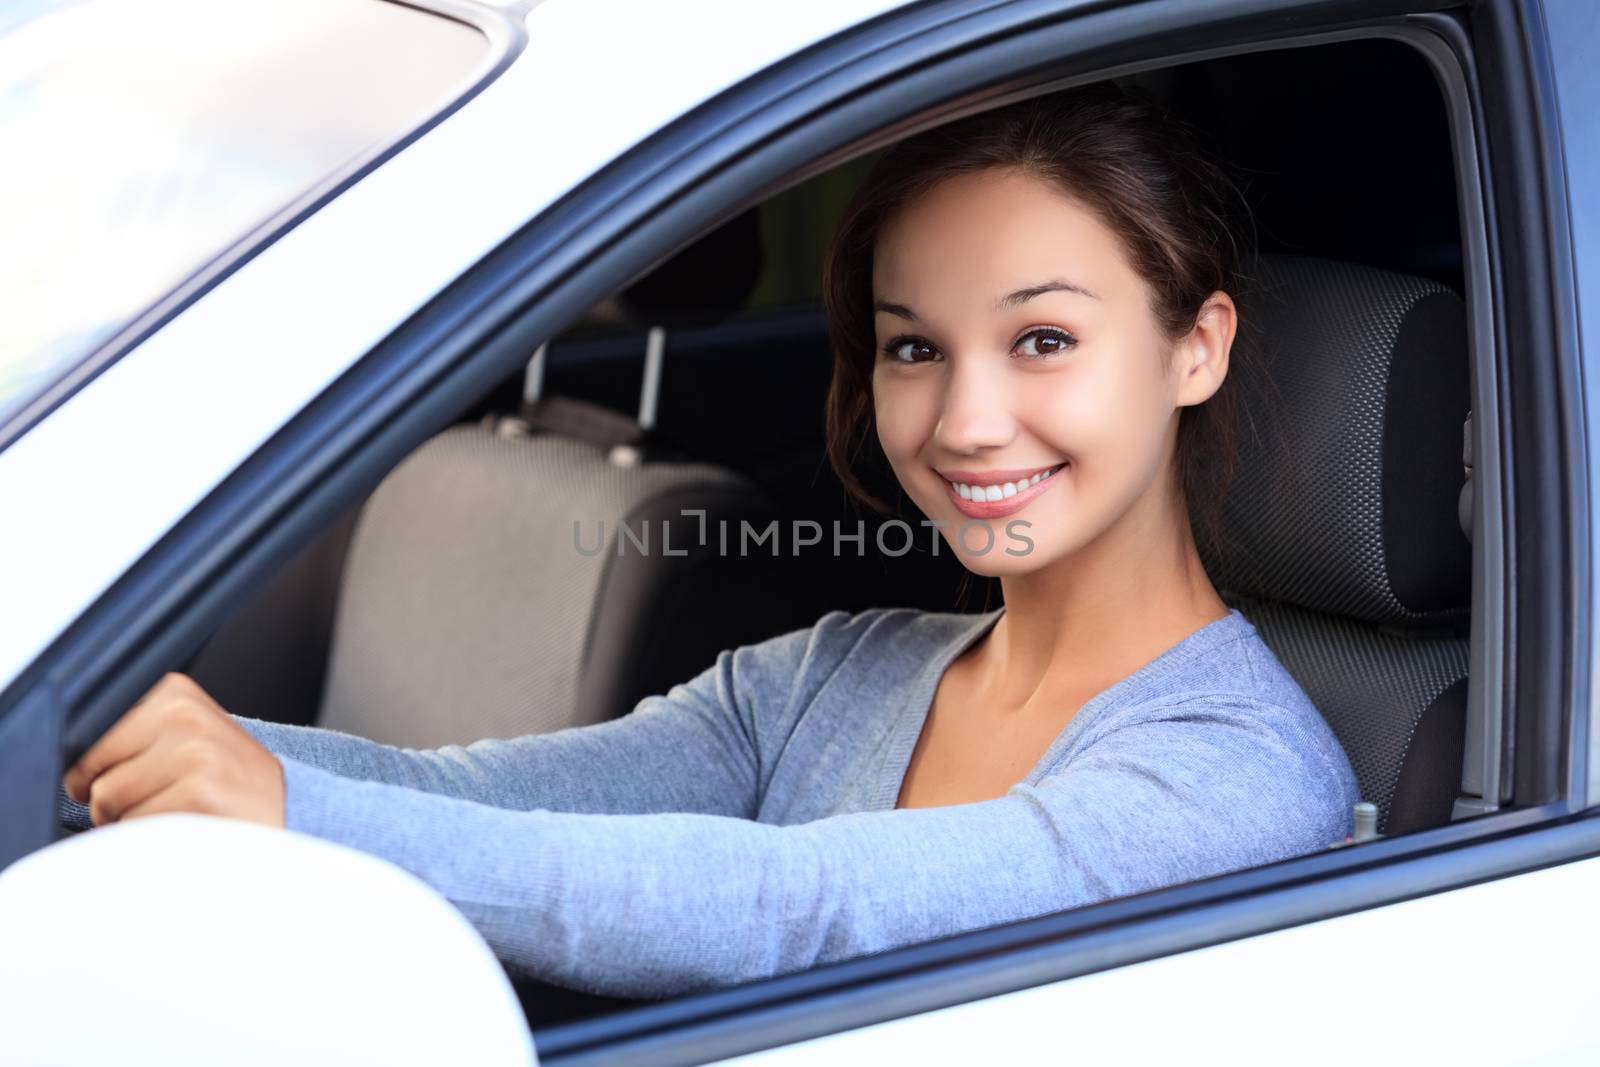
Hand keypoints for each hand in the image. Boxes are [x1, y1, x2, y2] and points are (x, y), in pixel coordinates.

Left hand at [63, 672, 284, 827]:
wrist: (293, 811)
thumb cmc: (230, 782)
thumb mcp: (188, 738)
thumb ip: (133, 735)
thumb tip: (67, 763)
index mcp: (175, 695)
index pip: (89, 734)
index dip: (95, 769)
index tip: (121, 778)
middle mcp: (183, 717)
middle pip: (92, 769)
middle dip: (110, 797)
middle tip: (154, 800)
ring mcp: (192, 754)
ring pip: (109, 801)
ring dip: (131, 821)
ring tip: (174, 814)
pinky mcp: (197, 794)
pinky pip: (136, 827)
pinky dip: (152, 840)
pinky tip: (186, 828)